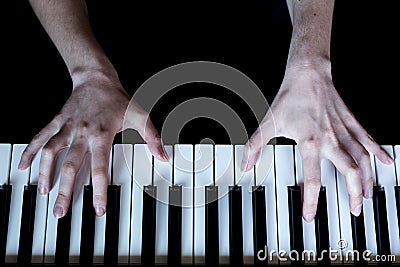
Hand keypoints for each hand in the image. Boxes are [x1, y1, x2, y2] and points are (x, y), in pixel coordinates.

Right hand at [18, 70, 167, 217]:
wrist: (96, 78)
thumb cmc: (117, 99)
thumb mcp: (140, 116)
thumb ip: (152, 138)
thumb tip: (164, 157)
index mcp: (102, 134)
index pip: (100, 167)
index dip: (99, 190)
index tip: (98, 209)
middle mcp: (82, 133)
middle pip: (70, 165)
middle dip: (65, 190)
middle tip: (61, 212)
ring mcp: (67, 128)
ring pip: (51, 152)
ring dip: (45, 174)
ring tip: (44, 193)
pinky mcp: (57, 122)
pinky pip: (40, 138)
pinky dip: (30, 152)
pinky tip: (24, 166)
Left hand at [241, 60, 392, 221]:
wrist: (308, 74)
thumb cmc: (290, 98)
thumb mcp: (268, 123)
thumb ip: (255, 147)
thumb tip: (245, 165)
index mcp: (310, 142)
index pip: (313, 179)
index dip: (311, 201)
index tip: (310, 216)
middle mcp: (331, 139)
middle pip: (349, 172)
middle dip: (351, 195)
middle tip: (352, 211)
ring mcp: (344, 131)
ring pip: (362, 160)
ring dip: (366, 180)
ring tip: (365, 196)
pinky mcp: (352, 123)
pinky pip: (368, 140)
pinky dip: (378, 152)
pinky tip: (386, 162)